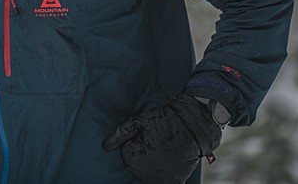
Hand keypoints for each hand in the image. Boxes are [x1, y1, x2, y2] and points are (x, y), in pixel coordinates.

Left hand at [102, 94, 221, 183]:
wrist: (192, 125)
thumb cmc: (164, 120)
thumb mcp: (137, 121)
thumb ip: (119, 134)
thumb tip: (105, 146)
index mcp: (132, 157)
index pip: (126, 153)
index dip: (136, 142)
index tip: (146, 136)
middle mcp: (144, 173)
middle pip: (137, 165)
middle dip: (143, 154)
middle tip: (156, 141)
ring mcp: (160, 179)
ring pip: (149, 173)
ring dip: (154, 164)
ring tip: (164, 150)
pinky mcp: (174, 182)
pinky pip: (164, 180)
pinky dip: (165, 174)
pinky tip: (170, 162)